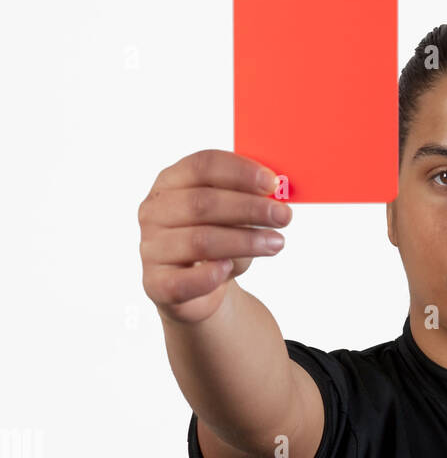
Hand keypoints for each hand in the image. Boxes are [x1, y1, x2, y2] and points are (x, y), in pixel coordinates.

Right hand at [138, 148, 291, 324]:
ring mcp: (151, 247)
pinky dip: (209, 276)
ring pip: (200, 240)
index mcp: (171, 183)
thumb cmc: (217, 245)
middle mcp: (154, 211)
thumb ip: (247, 202)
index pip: (202, 166)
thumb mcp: (233, 218)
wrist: (197, 291)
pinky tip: (230, 269)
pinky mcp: (156, 284)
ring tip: (276, 243)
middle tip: (283, 216)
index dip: (240, 172)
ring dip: (244, 241)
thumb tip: (275, 197)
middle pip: (203, 202)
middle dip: (249, 208)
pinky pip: (184, 281)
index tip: (273, 183)